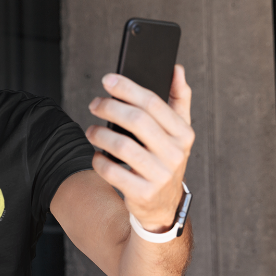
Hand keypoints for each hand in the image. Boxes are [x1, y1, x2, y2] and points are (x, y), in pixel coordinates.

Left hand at [85, 65, 194, 232]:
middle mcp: (175, 154)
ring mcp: (160, 175)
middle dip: (110, 107)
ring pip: (122, 146)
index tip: (108, 80)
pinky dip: (99, 161)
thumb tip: (176, 69)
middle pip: (136, 121)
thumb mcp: (178, 133)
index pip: (153, 103)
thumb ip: (179, 100)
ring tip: (91, 130)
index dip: (128, 88)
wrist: (162, 206)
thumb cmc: (165, 160)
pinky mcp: (142, 193)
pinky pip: (112, 171)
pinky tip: (97, 155)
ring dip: (100, 134)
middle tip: (94, 104)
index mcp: (184, 134)